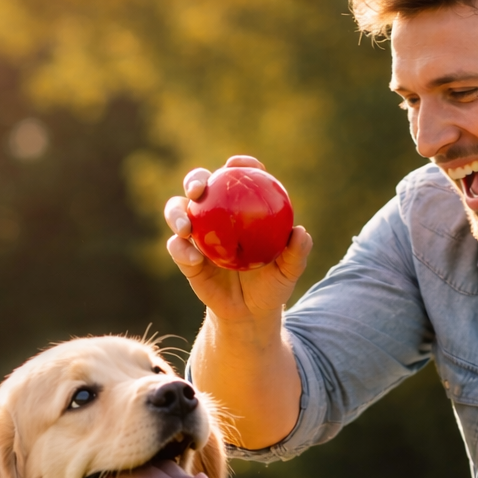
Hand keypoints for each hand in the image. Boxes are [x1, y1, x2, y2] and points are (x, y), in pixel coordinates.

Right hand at [164, 155, 311, 324]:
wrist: (250, 312)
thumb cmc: (271, 284)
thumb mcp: (288, 272)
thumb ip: (296, 253)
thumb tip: (301, 233)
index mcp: (242, 207)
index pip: (240, 177)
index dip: (239, 165)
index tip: (237, 165)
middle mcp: (216, 214)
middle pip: (200, 185)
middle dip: (195, 180)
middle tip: (198, 190)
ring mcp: (197, 233)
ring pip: (178, 211)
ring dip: (178, 214)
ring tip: (186, 227)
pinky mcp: (185, 256)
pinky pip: (177, 247)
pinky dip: (181, 249)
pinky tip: (193, 257)